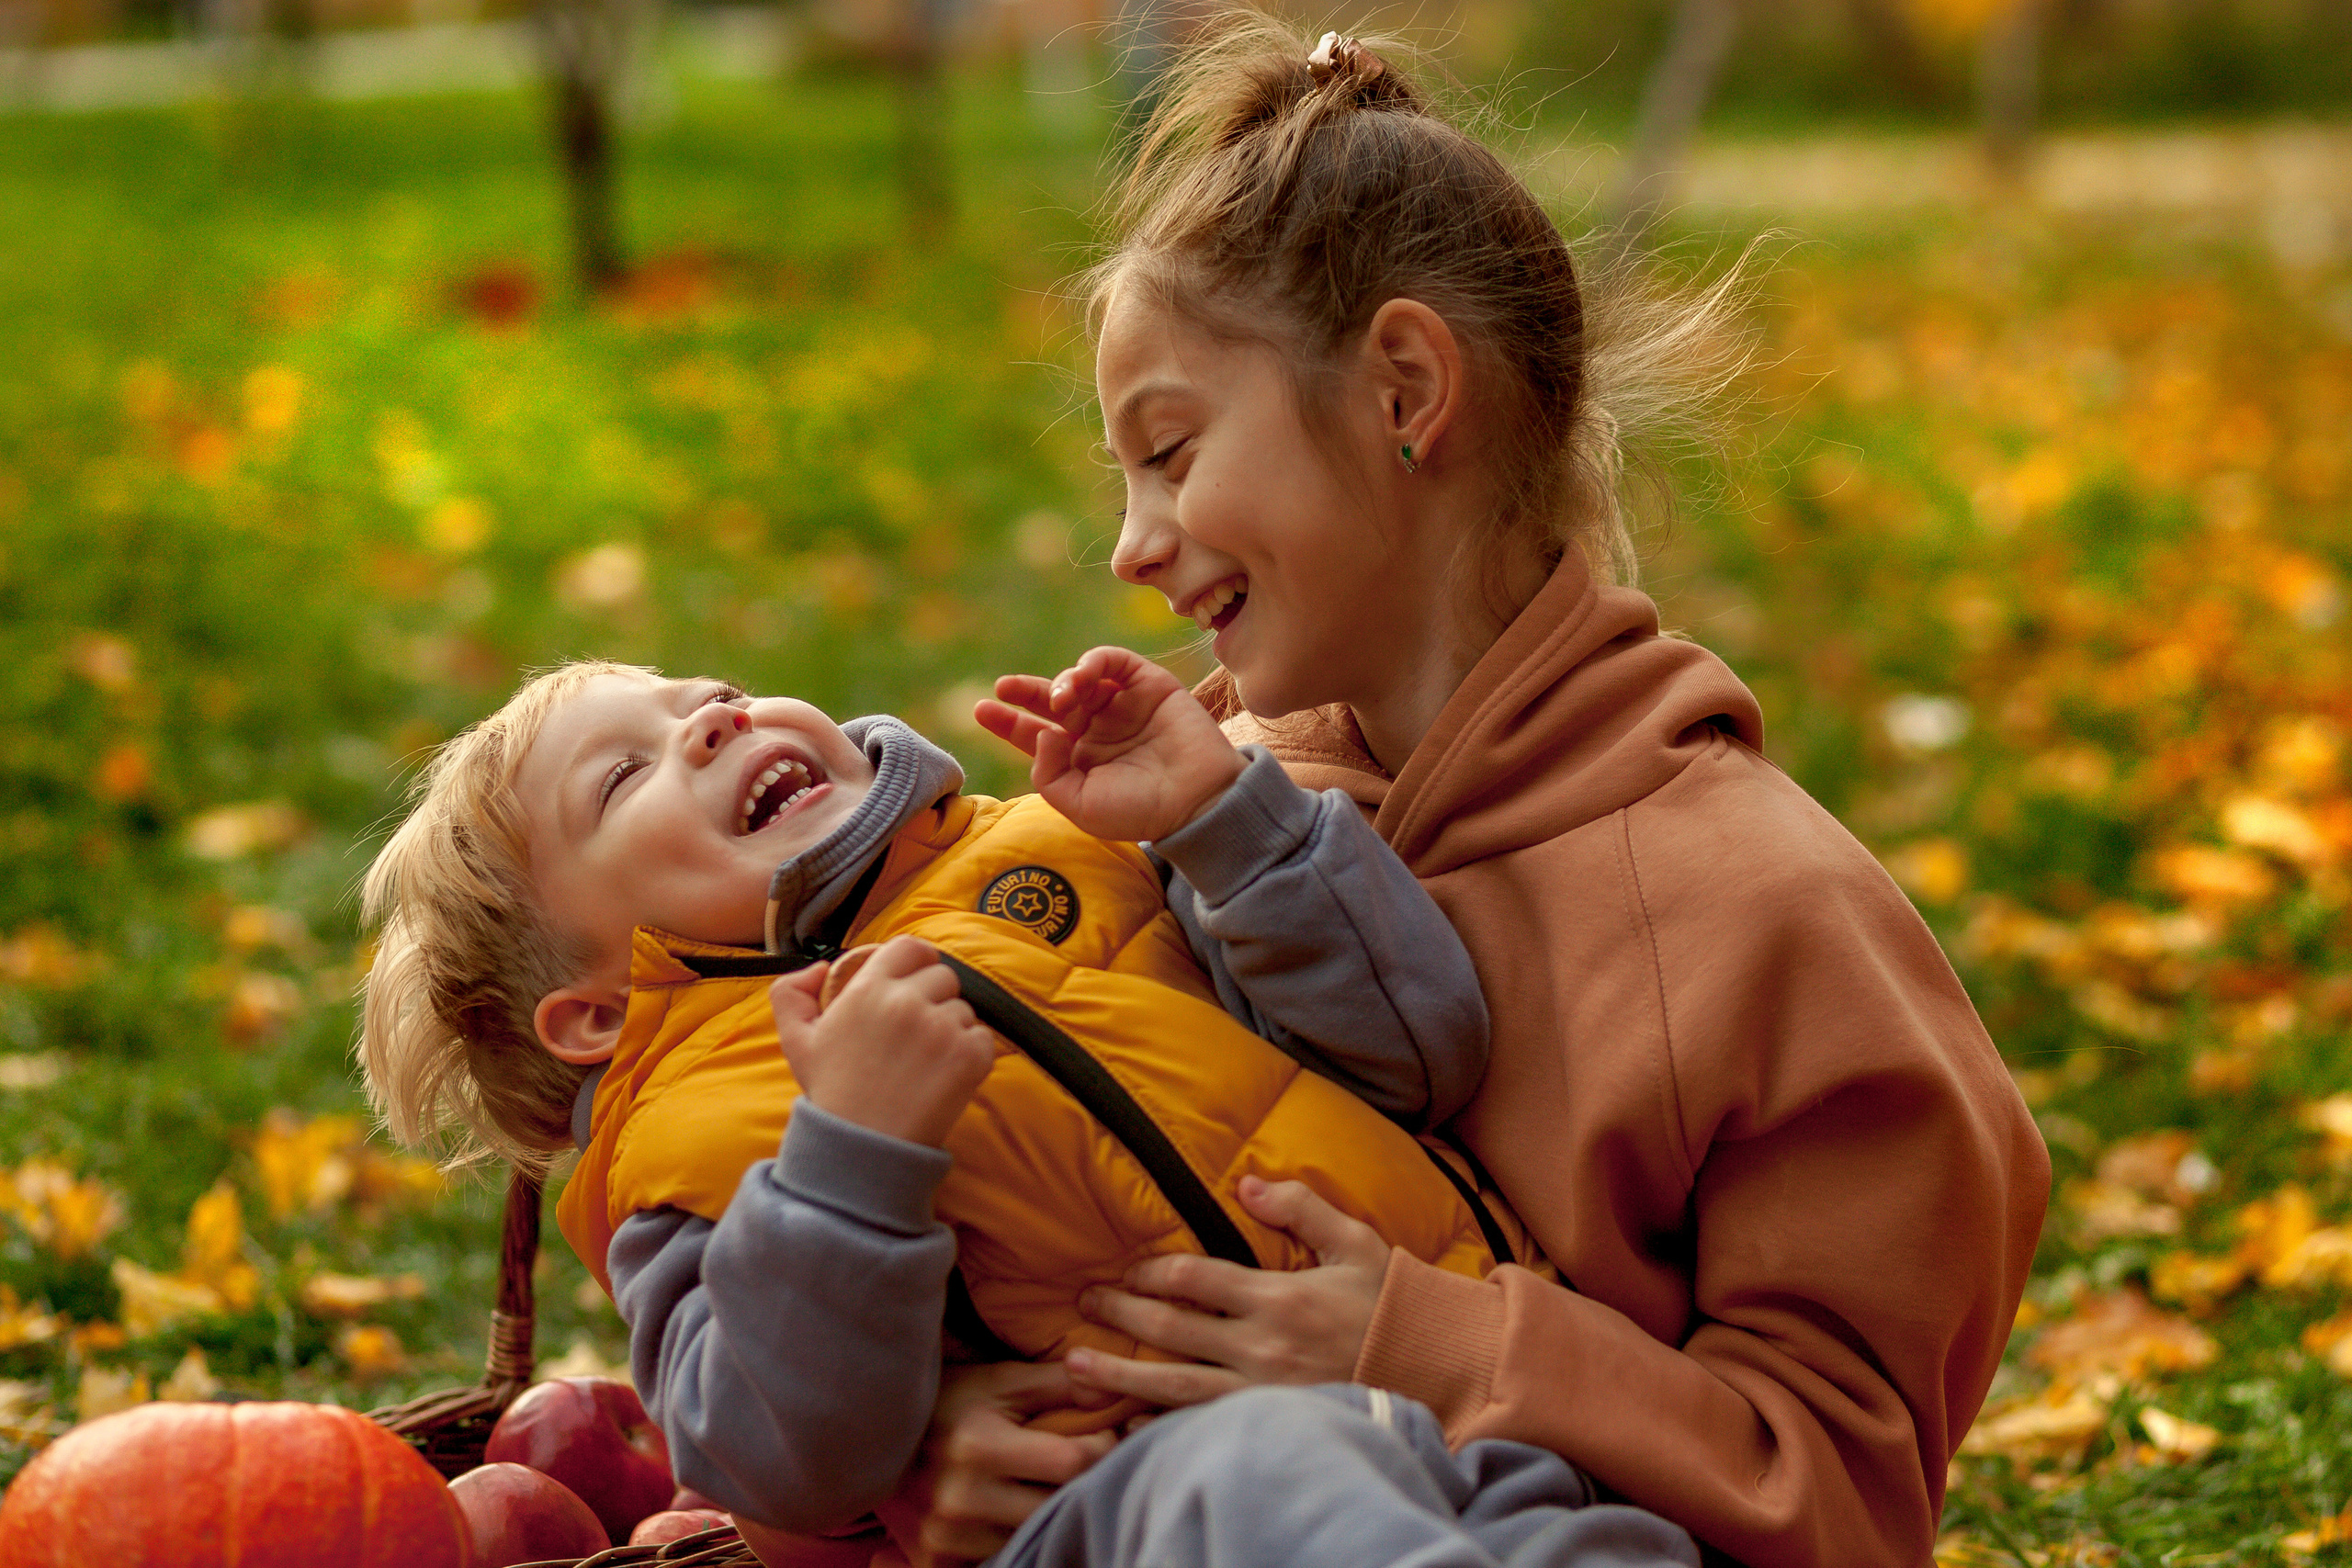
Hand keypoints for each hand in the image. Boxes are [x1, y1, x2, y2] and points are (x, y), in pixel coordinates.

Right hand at [769, 936, 995, 1147]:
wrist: (863, 1146)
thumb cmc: (832, 1092)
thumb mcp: (796, 1040)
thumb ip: (790, 992)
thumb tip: (821, 966)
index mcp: (868, 989)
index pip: (910, 947)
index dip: (917, 959)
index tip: (915, 980)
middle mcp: (907, 1002)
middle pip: (943, 976)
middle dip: (934, 998)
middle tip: (914, 1033)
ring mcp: (942, 1028)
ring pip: (963, 1008)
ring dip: (951, 1028)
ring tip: (922, 1061)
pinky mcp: (970, 1056)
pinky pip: (982, 1037)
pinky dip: (970, 1053)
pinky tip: (941, 1075)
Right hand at [897, 1362, 1117, 1566]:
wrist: (871, 1439)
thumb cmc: (945, 1402)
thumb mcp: (999, 1381)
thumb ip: (1059, 1383)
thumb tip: (1117, 1387)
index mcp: (980, 1447)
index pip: (1073, 1462)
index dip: (1102, 1447)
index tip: (1104, 1436)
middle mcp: (962, 1499)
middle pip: (1059, 1506)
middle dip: (1082, 1483)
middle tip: (1086, 1463)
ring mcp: (948, 1537)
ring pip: (1034, 1536)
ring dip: (1051, 1513)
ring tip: (1048, 1484)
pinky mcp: (936, 1562)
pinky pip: (1000, 1558)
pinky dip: (1016, 1538)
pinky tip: (1015, 1511)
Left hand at [975, 646, 1245, 842]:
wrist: (1197, 800)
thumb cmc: (1140, 811)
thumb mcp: (1080, 805)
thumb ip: (1049, 774)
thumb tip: (1043, 734)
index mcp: (1080, 761)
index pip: (1037, 735)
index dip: (1009, 722)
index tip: (983, 709)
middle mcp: (1098, 730)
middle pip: (1052, 703)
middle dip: (1026, 692)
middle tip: (1005, 687)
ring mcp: (1123, 706)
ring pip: (1081, 681)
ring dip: (1065, 683)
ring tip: (1064, 701)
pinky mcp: (1148, 685)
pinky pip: (1114, 662)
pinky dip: (1094, 662)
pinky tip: (1084, 676)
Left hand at [1064, 1177, 1389, 1409]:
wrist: (1434, 1371)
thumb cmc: (1389, 1305)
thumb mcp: (1354, 1242)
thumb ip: (1300, 1207)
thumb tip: (1245, 1184)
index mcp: (1278, 1297)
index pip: (1194, 1279)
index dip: (1151, 1274)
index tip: (1126, 1272)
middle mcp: (1262, 1347)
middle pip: (1172, 1330)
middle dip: (1120, 1316)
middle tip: (1084, 1303)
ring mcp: (1261, 1394)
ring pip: (1174, 1386)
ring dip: (1119, 1375)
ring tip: (1074, 1368)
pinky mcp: (1266, 1427)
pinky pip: (1199, 1428)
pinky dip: (1158, 1426)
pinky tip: (1124, 1423)